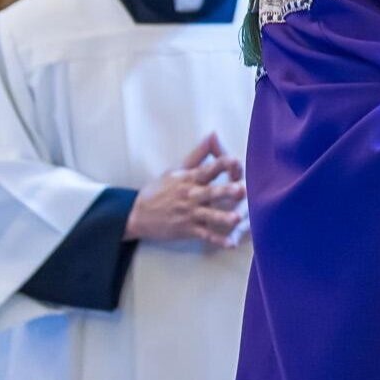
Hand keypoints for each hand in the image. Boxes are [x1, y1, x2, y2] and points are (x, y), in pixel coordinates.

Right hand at [125, 132, 246, 248]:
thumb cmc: (160, 189)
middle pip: (210, 193)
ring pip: (209, 216)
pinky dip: (217, 241)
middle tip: (241, 189)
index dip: (221, 164)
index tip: (236, 160)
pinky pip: (205, 236)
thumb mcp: (177, 168)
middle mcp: (190, 195)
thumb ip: (199, 154)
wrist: (137, 214)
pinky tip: (230, 244)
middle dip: (225, 191)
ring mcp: (189, 214)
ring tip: (237, 218)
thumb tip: (213, 134)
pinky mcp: (187, 230)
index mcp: (189, 179)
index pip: (207, 169)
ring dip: (223, 217)